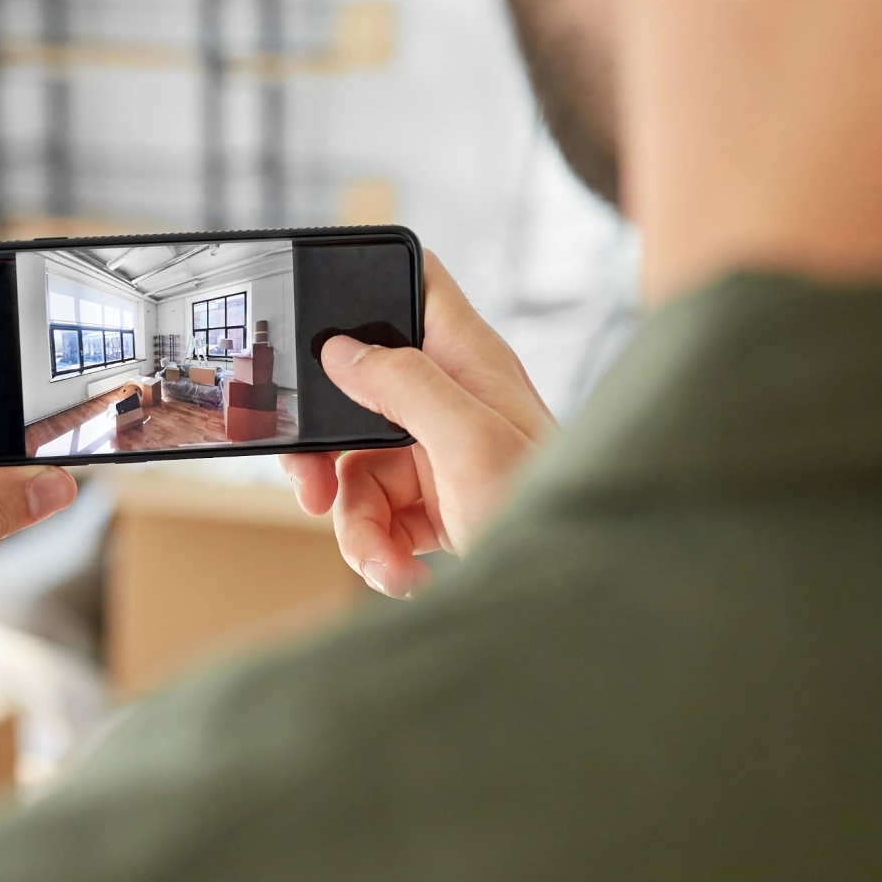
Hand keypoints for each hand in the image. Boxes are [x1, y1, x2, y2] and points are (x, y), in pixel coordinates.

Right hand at [283, 255, 553, 598]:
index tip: (318, 315)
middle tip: (314, 491)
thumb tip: (342, 350)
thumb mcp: (470, 443)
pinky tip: (404, 576)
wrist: (567, 601)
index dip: (368, 280)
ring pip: (359, 470)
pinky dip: (380, 551)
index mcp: (469, 359)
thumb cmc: (544, 514)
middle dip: (327, 453)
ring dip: (359, 527)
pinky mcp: (437, 503)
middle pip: (358, 393)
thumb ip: (407, 385)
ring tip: (387, 563)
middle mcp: (452, 398)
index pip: (418, 283)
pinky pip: (380, 516)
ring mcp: (440, 451)